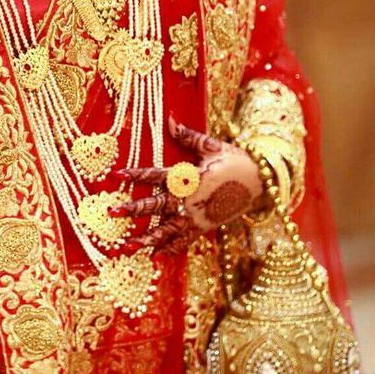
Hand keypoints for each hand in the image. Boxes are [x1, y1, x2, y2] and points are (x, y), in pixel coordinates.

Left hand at [109, 114, 265, 253]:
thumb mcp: (213, 146)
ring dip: (146, 237)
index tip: (117, 175)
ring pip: (167, 230)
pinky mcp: (205, 227)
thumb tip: (169, 118)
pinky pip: (185, 241)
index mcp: (189, 177)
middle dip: (133, 209)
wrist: (262, 183)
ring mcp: (197, 216)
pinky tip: (155, 255)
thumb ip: (188, 136)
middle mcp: (190, 199)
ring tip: (127, 245)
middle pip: (156, 205)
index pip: (157, 175)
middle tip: (112, 212)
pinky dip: (171, 249)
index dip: (136, 175)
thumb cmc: (236, 161)